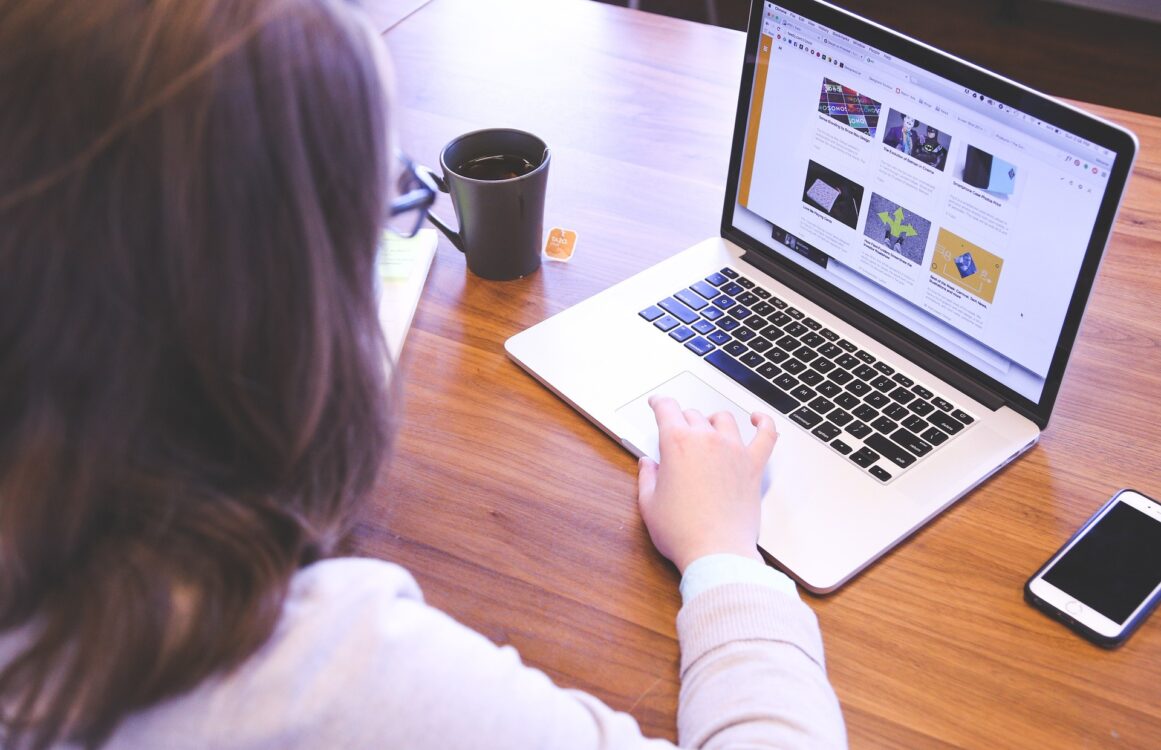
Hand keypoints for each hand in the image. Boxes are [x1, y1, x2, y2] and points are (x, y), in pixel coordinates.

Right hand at [637, 395, 777, 573]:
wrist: (716, 552)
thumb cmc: (683, 532)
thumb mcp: (649, 504)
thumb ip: (647, 478)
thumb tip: (648, 465)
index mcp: (677, 444)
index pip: (667, 409)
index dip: (659, 403)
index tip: (657, 403)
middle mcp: (707, 440)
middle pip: (693, 415)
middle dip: (682, 420)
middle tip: (677, 432)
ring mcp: (734, 450)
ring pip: (724, 419)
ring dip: (712, 420)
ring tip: (708, 428)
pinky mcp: (754, 466)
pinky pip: (766, 435)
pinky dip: (764, 423)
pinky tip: (758, 419)